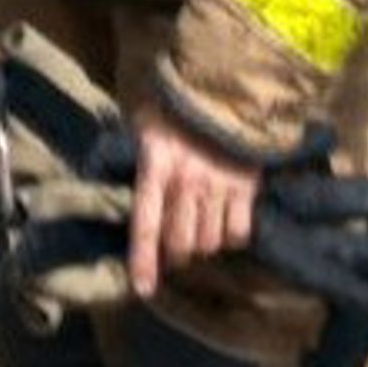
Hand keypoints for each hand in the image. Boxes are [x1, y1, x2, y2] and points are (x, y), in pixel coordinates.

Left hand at [129, 116, 259, 299]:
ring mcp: (220, 183)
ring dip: (203, 244)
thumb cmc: (173, 101)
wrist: (221, 77)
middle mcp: (188, 179)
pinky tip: (226, 220)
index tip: (143, 289)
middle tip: (175, 247)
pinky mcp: (248, 183)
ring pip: (210, 242)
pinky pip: (240, 232)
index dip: (144, 261)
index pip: (147, 225)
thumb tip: (120, 191)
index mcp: (156, 163)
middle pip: (181, 244)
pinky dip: (232, 235)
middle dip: (176, 253)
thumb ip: (135, 157)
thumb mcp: (142, 121)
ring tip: (201, 229)